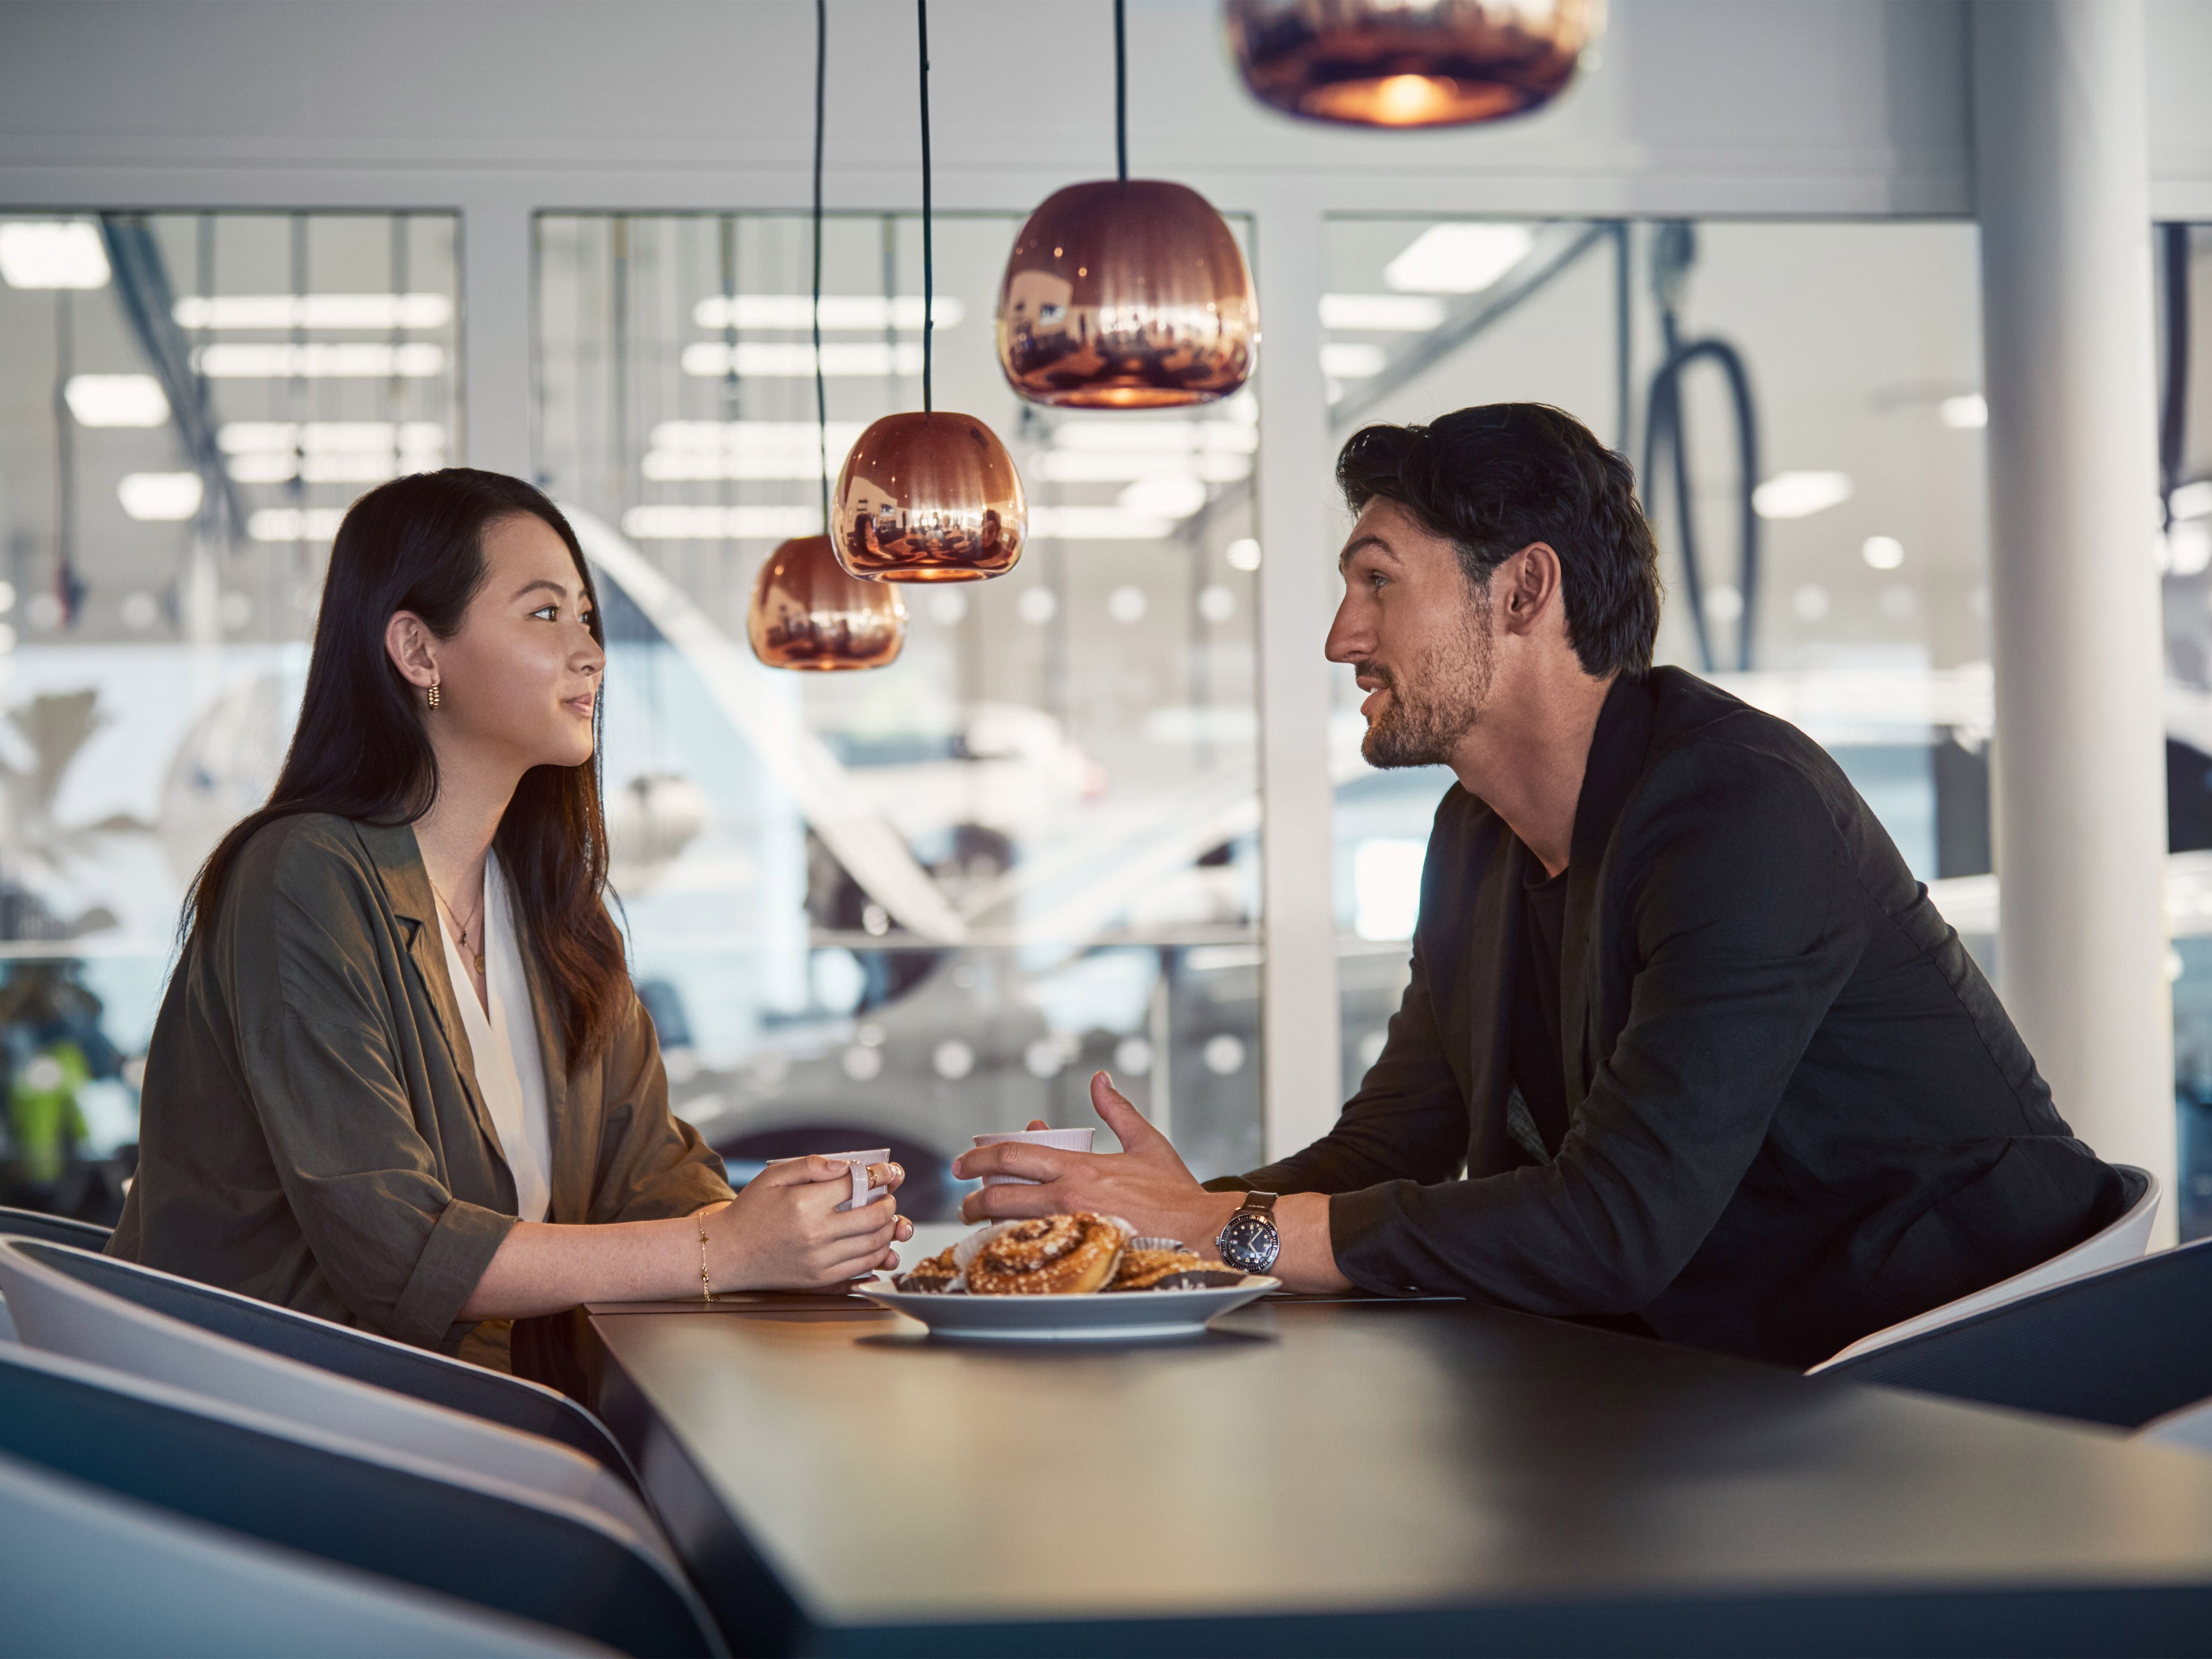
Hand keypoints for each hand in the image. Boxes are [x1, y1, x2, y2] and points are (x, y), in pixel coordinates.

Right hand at [709, 1156, 912, 1289]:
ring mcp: (820, 1261)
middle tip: (888, 1196)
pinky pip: (863, 1267)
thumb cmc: (751, 1210)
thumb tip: (845, 1165)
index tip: (887, 1171)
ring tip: (886, 1218)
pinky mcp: (820, 1280)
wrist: (728, 1253)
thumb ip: (811, 1164)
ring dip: (888, 1228)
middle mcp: (816, 1234)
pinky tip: (876, 1241)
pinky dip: (878, 1253)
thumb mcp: (773, 1176)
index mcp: (805, 1203)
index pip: (857, 1184)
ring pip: (874, 1244)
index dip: (879, 1174)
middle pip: (874, 1217)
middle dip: (889, 1203)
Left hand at [953, 1072, 1238, 1251]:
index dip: (981, 1157)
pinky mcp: (1080, 1254)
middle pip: (1002, 1195)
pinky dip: (1017, 1244)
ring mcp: (1073, 1230)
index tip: (964, 1162)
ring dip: (991, 1224)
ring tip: (982, 1222)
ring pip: (1012, 1227)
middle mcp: (1069, 1198)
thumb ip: (1117, 1109)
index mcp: (1080, 1167)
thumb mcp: (1146, 1141)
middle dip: (973, 1198)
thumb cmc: (1174, 1190)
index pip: (1015, 1156)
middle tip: (964, 1200)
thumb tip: (1099, 1079)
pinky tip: (1009, 1245)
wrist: (1199, 1231)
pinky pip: (1036, 1250)